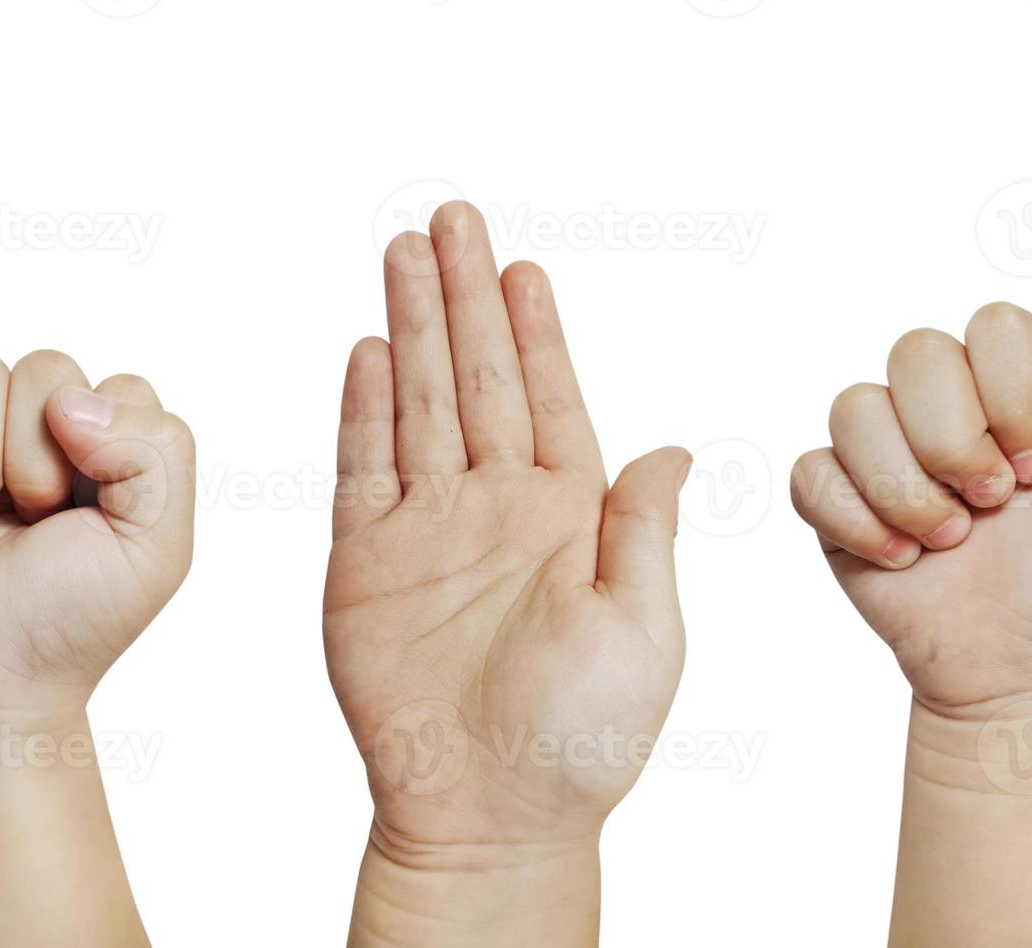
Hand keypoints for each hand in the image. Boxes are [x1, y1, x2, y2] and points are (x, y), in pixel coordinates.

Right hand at [0, 349, 188, 946]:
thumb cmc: (70, 621)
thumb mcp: (156, 548)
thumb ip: (156, 454)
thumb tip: (71, 399)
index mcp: (108, 447)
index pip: (117, 389)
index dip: (102, 447)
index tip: (82, 513)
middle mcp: (36, 431)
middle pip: (44, 368)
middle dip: (35, 455)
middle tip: (26, 523)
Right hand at [324, 201, 690, 867]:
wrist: (491, 814)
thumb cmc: (582, 739)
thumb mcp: (645, 631)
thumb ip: (644, 534)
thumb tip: (668, 448)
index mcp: (571, 517)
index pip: (551, 398)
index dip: (535, 329)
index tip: (523, 265)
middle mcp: (498, 508)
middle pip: (478, 377)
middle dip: (465, 296)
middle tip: (453, 218)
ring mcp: (429, 532)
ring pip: (419, 403)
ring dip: (414, 328)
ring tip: (404, 254)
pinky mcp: (366, 566)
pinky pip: (362, 470)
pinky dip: (364, 410)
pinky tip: (370, 350)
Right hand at [789, 303, 1031, 711]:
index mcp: (1028, 391)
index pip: (996, 326)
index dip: (1010, 396)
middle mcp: (955, 409)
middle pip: (917, 352)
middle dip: (956, 441)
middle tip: (996, 508)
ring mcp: (892, 456)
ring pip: (855, 406)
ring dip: (907, 488)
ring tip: (951, 542)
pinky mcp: (842, 506)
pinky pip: (812, 471)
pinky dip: (858, 518)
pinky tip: (905, 560)